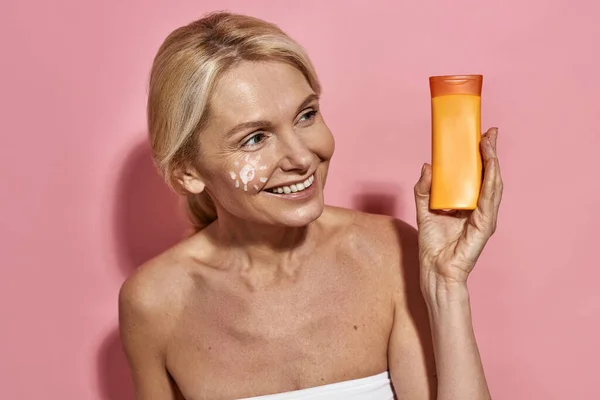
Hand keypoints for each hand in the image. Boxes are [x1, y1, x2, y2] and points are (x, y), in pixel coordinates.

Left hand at [414, 127, 502, 286]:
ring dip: (492, 162)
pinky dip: (491, 181)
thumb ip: (424, 189)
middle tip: (489, 132)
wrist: (434, 270)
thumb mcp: (424, 210)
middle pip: (488, 176)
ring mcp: (485, 217)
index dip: (481, 155)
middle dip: (490, 152)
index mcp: (469, 204)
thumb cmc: (433, 245)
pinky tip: (490, 166)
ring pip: (493, 184)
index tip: (481, 135)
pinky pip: (489, 199)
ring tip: (489, 143)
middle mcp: (480, 209)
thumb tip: (428, 165)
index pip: (478, 175)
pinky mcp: (484, 226)